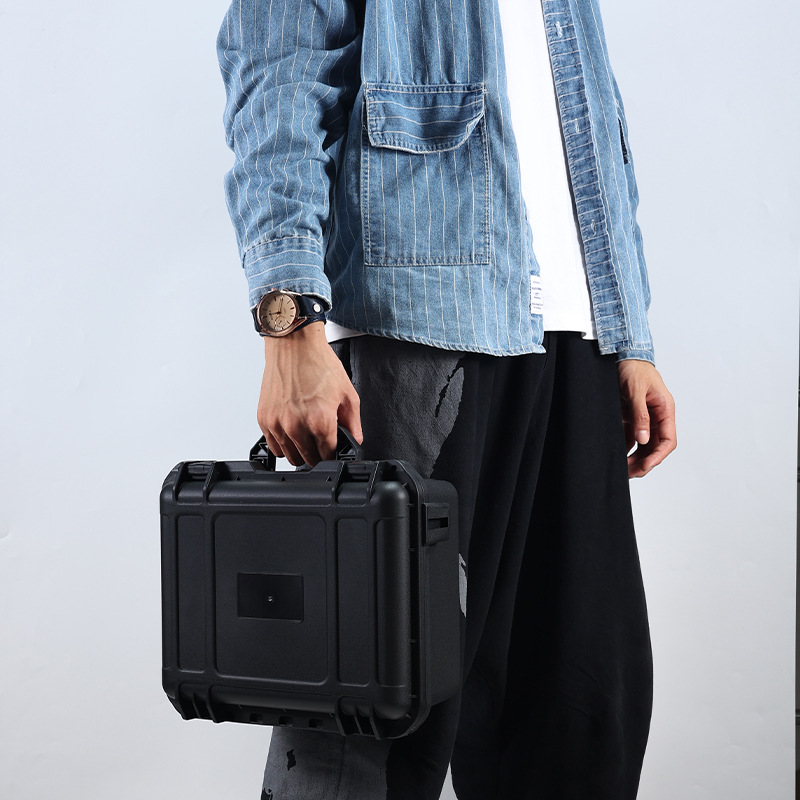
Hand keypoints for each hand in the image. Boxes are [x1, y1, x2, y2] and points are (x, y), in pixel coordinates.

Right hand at [257, 321, 361, 466]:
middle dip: (318, 455)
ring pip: (290, 457)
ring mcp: (278, 424)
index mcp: (320, 421)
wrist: (294, 345)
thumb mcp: (347, 393)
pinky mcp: (264, 419)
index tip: (334, 449)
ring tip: (306, 437)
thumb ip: (353, 422)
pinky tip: (292, 432)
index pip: (328, 456)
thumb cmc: (318, 363)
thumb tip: (355, 439)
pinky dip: (283, 444)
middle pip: (309, 460)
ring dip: (300, 452)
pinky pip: (273, 446)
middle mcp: (296, 425)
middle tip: (322, 442)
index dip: (333, 454)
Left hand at [617, 359, 675, 477]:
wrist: (623, 356)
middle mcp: (657, 417)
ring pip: (643, 445)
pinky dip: (626, 448)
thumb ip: (640, 416)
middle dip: (644, 462)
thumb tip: (643, 439)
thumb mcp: (636, 391)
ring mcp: (645, 418)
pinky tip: (618, 456)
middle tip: (630, 473)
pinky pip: (631, 438)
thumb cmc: (634, 369)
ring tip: (622, 469)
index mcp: (665, 410)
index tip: (645, 466)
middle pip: (655, 446)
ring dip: (635, 458)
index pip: (668, 440)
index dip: (658, 456)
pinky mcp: (632, 417)